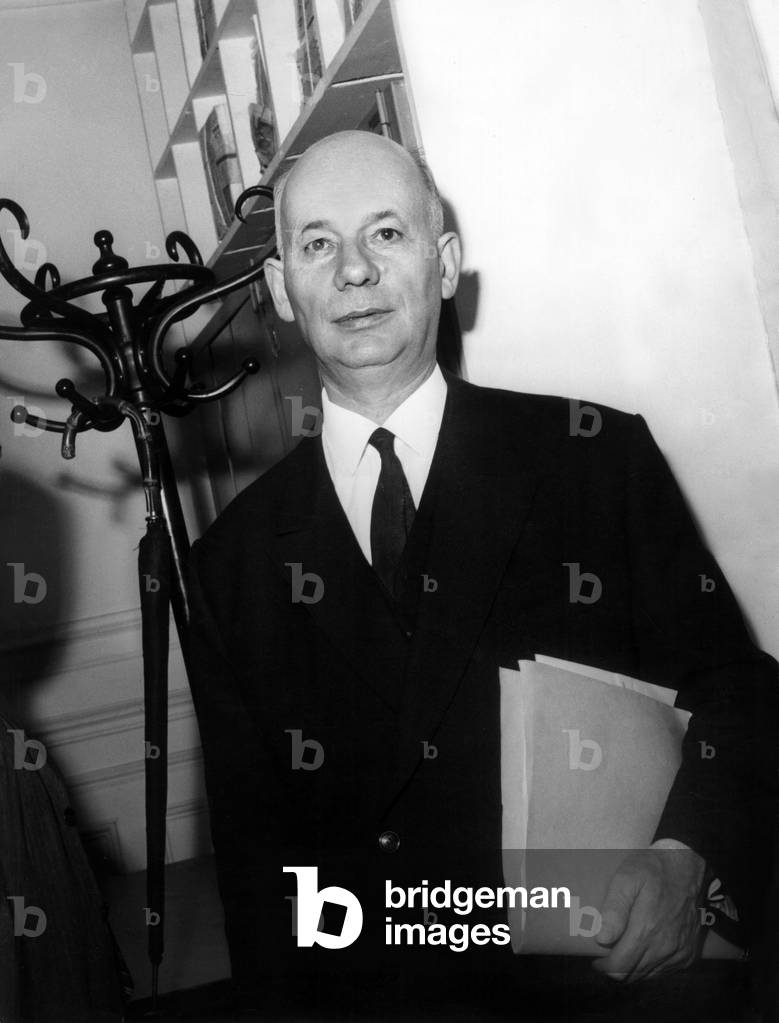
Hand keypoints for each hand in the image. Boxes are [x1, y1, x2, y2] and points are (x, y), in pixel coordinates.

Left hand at [592, 841, 705, 981]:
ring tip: (623, 953)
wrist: (686, 864)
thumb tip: (602, 938)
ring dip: (634, 969)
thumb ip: (614, 909)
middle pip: (633, 974)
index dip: (604, 967)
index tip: (595, 959)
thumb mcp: (626, 878)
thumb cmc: (652, 869)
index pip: (620, 967)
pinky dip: (653, 968)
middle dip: (616, 969)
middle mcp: (665, 947)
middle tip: (606, 956)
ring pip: (650, 975)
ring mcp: (679, 951)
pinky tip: (644, 953)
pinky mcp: (689, 952)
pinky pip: (667, 971)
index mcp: (646, 930)